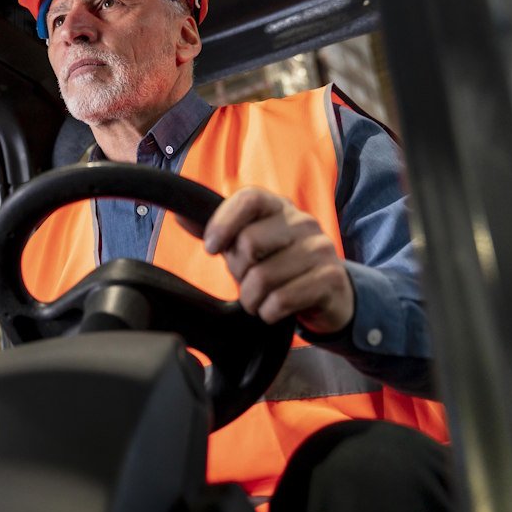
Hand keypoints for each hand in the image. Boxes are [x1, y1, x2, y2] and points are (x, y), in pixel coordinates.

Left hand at [180, 186, 353, 334]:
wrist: (327, 293)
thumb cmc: (277, 264)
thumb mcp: (246, 244)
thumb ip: (216, 230)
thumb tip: (180, 215)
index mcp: (278, 206)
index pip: (248, 199)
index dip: (223, 222)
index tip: (211, 248)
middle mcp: (303, 221)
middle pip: (250, 241)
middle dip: (238, 270)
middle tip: (245, 280)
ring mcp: (321, 248)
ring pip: (264, 276)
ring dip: (252, 298)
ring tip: (257, 300)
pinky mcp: (331, 278)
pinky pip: (283, 299)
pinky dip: (269, 312)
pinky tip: (273, 311)